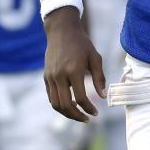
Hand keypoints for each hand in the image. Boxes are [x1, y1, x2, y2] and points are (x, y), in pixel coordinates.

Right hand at [43, 7, 105, 122]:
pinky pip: (51, 96)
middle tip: (87, 119)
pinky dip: (59, 105)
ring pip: (55, 104)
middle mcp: (60, 75)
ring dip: (67, 113)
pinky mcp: (46, 76)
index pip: (80, 98)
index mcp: (74, 70)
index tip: (96, 113)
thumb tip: (103, 97)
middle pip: (65, 105)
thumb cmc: (82, 43)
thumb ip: (99, 78)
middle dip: (77, 116)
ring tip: (78, 115)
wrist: (62, 30)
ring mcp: (51, 76)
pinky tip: (69, 105)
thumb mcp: (95, 58)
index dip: (88, 108)